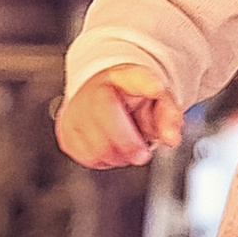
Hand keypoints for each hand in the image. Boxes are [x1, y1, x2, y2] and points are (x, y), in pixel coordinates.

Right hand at [55, 67, 184, 167]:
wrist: (97, 96)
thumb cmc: (129, 99)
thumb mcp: (156, 102)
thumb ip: (169, 117)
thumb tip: (172, 138)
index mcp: (123, 77)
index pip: (135, 77)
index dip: (146, 83)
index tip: (156, 88)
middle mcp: (94, 89)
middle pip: (108, 120)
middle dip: (129, 145)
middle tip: (142, 153)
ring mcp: (75, 110)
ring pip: (96, 147)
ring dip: (117, 156)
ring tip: (124, 145)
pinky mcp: (65, 131)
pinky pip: (85, 156)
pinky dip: (101, 159)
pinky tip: (108, 147)